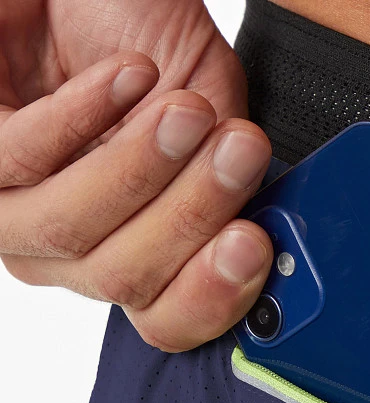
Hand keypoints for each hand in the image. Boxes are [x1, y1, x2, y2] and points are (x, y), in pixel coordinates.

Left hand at [0, 0, 273, 350]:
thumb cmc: (143, 45)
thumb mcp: (217, 122)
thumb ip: (239, 188)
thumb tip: (275, 238)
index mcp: (132, 258)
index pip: (167, 322)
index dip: (212, 299)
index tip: (252, 245)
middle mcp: (69, 253)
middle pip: (123, 278)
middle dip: (192, 216)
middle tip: (239, 151)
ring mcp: (12, 211)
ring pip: (70, 229)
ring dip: (140, 168)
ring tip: (186, 113)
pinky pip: (21, 158)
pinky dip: (86, 116)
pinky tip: (130, 77)